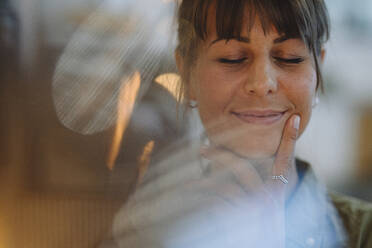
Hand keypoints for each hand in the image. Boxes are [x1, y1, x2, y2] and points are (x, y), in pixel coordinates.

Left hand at [199, 114, 300, 246]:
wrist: (268, 247)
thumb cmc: (264, 227)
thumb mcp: (268, 204)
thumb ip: (260, 185)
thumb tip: (236, 167)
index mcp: (279, 190)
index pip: (286, 159)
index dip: (290, 139)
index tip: (294, 119)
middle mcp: (270, 197)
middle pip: (241, 168)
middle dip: (218, 156)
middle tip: (201, 149)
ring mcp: (255, 210)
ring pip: (224, 188)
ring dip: (203, 185)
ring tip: (189, 185)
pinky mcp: (241, 221)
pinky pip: (217, 206)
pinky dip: (205, 204)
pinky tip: (195, 201)